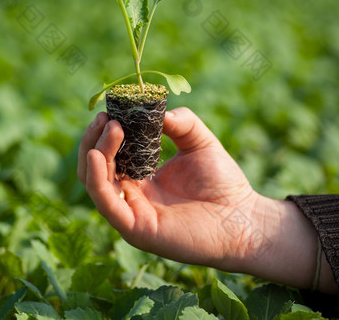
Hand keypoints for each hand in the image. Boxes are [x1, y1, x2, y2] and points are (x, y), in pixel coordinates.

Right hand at [77, 107, 338, 293]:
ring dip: (95, 152)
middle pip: (95, 168)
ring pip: (95, 182)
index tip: (111, 110)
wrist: (244, 219)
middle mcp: (131, 196)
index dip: (105, 133)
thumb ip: (182, 124)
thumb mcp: (201, 143)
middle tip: (105, 117)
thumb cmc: (224, 184)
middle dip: (95, 140)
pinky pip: (106, 203)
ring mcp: (131, 213)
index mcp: (142, 179)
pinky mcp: (136, 229)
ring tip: (111, 128)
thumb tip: (159, 111)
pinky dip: (97, 178)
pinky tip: (97, 155)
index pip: (110, 155)